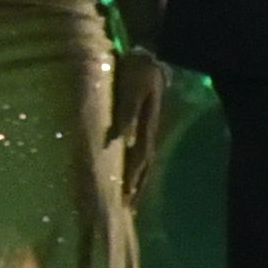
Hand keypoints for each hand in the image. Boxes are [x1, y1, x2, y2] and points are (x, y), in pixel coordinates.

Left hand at [109, 49, 175, 212]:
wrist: (150, 56)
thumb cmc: (136, 71)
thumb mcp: (130, 89)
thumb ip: (125, 114)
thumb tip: (118, 141)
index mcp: (146, 127)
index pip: (139, 160)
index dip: (132, 180)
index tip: (124, 200)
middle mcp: (150, 132)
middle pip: (145, 167)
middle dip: (137, 189)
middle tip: (128, 211)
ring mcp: (149, 130)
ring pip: (146, 162)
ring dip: (139, 182)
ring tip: (132, 201)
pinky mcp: (145, 126)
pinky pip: (143, 153)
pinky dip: (138, 169)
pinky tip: (134, 176)